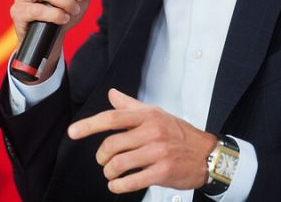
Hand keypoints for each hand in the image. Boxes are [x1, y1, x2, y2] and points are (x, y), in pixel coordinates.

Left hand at [67, 88, 216, 193]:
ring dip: (109, 172)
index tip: (73, 132)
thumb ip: (131, 106)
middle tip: (103, 161)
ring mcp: (158, 152)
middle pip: (112, 145)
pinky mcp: (162, 172)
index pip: (113, 118)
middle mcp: (152, 132)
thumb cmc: (179, 133)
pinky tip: (117, 185)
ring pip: (119, 164)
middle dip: (102, 157)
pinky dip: (118, 186)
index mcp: (148, 116)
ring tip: (111, 173)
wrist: (207, 154)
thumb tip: (112, 94)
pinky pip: (131, 181)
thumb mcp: (157, 114)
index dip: (89, 125)